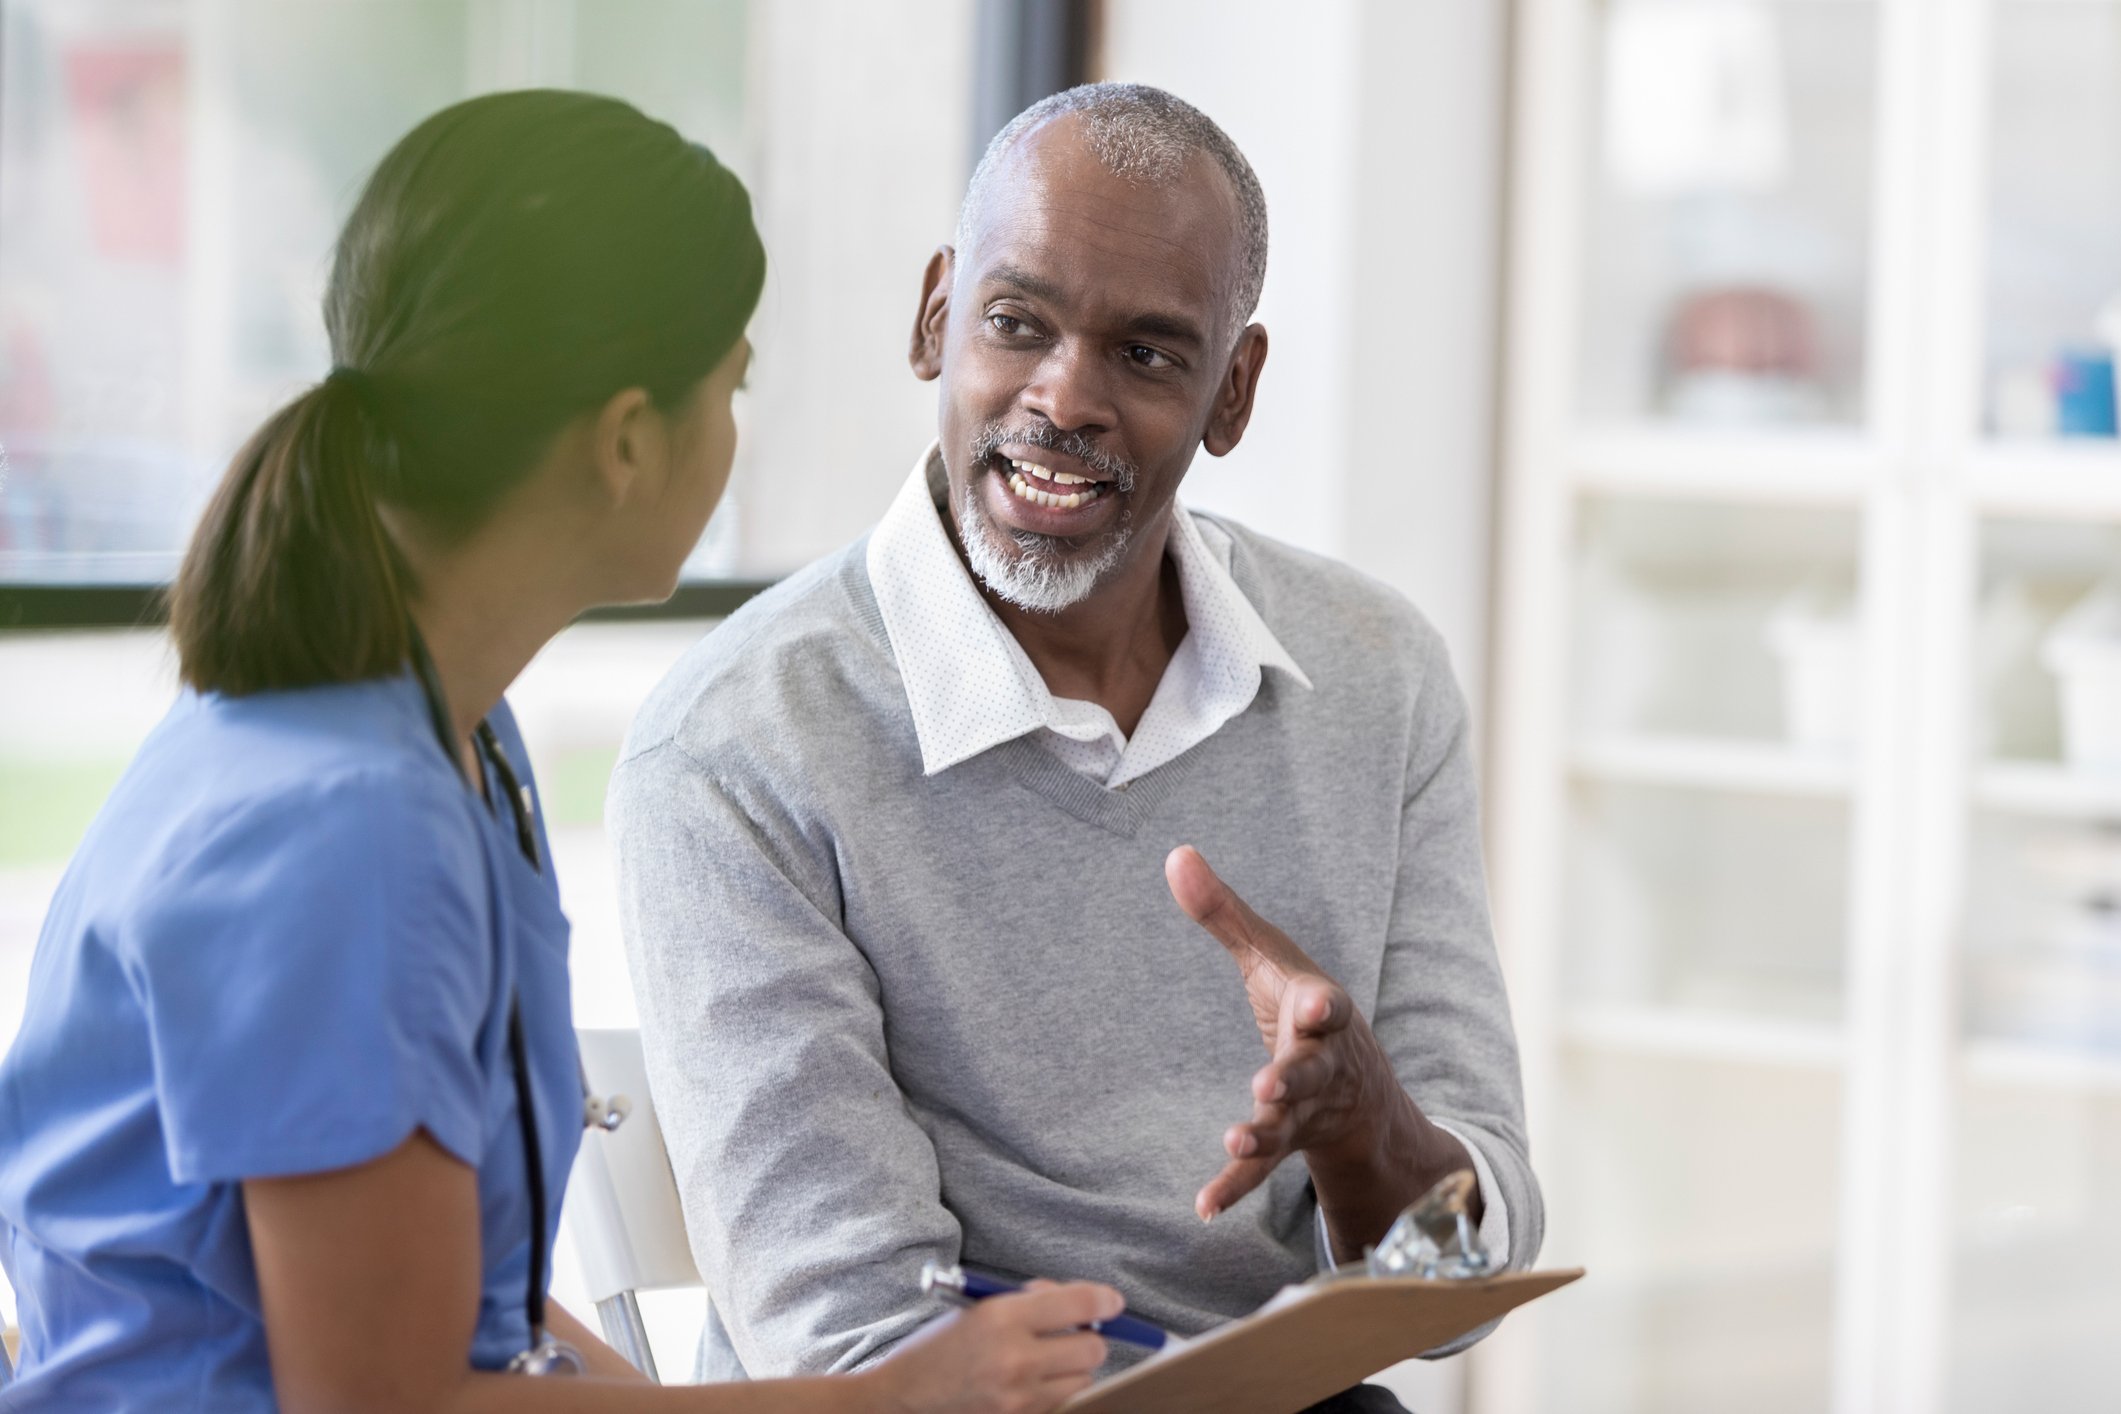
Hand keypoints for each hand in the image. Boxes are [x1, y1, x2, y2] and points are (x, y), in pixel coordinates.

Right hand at [861, 1281, 1119, 1413]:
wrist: (900, 1402)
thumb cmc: (936, 1349)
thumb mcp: (978, 1308)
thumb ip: (1029, 1302)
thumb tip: (1082, 1305)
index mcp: (1001, 1317)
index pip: (1078, 1304)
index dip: (1104, 1301)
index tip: (1113, 1302)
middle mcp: (1015, 1358)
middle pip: (1092, 1348)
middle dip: (1088, 1338)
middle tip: (1073, 1333)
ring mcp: (1018, 1398)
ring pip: (1082, 1380)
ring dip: (1073, 1368)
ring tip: (1044, 1361)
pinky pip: (1060, 1403)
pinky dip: (1054, 1391)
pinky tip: (1028, 1383)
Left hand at [1164, 845, 1420, 1222]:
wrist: (1360, 1089)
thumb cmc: (1305, 1009)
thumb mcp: (1270, 959)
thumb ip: (1223, 912)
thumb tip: (1175, 852)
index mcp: (1321, 1013)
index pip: (1327, 1007)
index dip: (1320, 1006)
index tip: (1315, 1002)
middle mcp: (1321, 1065)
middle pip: (1310, 1072)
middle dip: (1293, 1077)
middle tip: (1269, 1085)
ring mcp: (1306, 1110)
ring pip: (1288, 1125)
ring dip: (1262, 1135)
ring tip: (1236, 1141)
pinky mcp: (1287, 1144)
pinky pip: (1260, 1171)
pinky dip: (1233, 1186)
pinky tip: (1204, 1205)